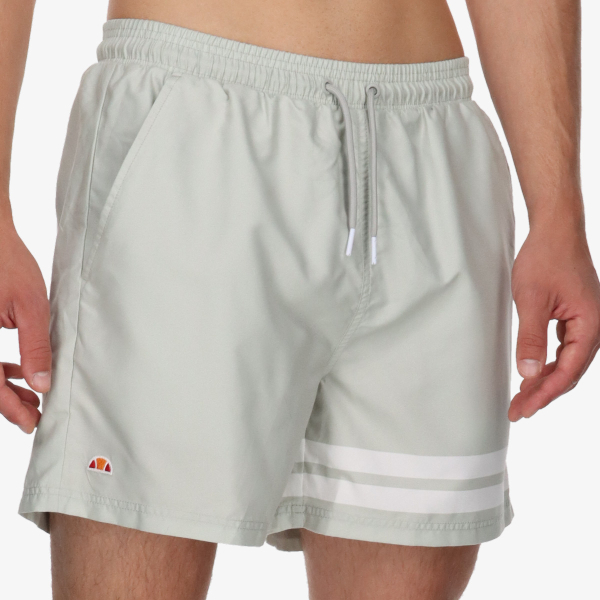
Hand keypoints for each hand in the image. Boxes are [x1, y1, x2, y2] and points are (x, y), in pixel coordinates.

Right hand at [0, 222, 50, 432]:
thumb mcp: (30, 306)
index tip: (32, 422)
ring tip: (32, 397)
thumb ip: (35, 347)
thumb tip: (42, 384)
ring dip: (4, 388)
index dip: (11, 408)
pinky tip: (19, 373)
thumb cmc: (7, 263)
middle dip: (9, 403)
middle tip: (35, 415)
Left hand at [509, 221, 599, 420]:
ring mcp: (587, 321)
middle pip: (570, 370)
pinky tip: (534, 371)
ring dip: (545, 379)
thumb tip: (528, 373)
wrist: (555, 230)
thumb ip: (530, 338)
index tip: (525, 409)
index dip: (545, 393)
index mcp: (591, 324)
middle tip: (518, 410)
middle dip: (543, 392)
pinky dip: (549, 361)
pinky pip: (565, 347)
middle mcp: (594, 326)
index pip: (568, 371)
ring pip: (567, 361)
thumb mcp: (531, 300)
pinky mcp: (576, 315)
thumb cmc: (546, 258)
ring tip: (522, 396)